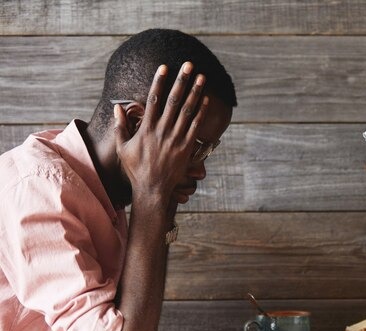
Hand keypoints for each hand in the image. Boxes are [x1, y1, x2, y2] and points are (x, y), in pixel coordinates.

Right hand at [113, 62, 207, 205]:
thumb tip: (117, 108)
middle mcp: (162, 131)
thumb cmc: (136, 169)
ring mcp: (176, 139)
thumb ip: (121, 127)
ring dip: (195, 92)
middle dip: (182, 81)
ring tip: (202, 77)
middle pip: (173, 100)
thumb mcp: (123, 147)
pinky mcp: (187, 147)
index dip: (159, 82)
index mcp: (146, 128)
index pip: (154, 99)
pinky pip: (196, 126)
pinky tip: (206, 99)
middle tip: (188, 65)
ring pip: (187, 110)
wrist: (152, 189)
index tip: (164, 67)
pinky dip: (201, 112)